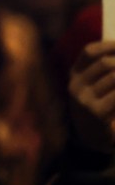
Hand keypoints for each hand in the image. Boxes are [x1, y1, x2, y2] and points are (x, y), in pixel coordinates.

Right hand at [67, 38, 114, 152]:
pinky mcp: (96, 112)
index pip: (89, 52)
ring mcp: (84, 99)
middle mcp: (76, 85)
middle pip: (106, 64)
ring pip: (114, 78)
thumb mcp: (93, 87)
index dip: (109, 46)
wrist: (92, 138)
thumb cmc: (98, 107)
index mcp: (74, 74)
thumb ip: (102, 71)